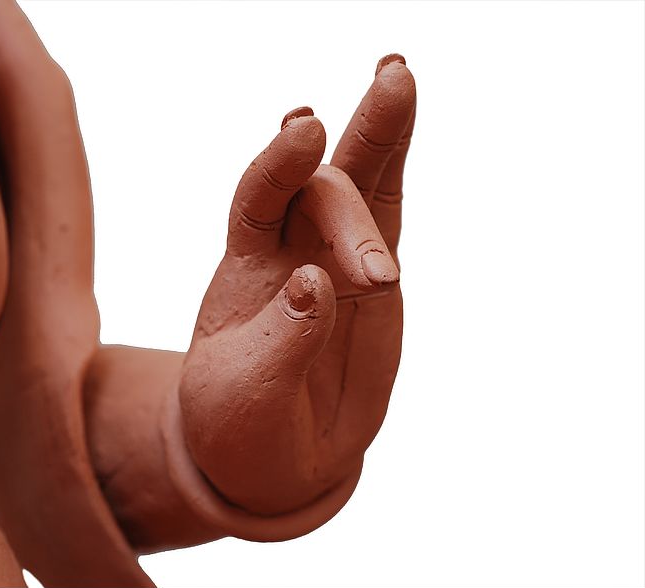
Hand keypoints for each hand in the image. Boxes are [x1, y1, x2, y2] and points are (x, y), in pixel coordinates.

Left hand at [179, 55, 415, 515]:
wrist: (274, 455)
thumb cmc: (244, 425)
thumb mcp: (250, 398)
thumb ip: (285, 342)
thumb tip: (317, 281)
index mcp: (244, 274)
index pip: (256, 202)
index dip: (277, 164)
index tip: (304, 127)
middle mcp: (287, 251)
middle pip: (317, 193)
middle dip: (350, 222)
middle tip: (375, 281)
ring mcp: (335, 259)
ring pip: (356, 180)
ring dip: (376, 128)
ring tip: (395, 72)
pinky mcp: (375, 279)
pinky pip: (388, 212)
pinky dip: (396, 161)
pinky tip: (401, 103)